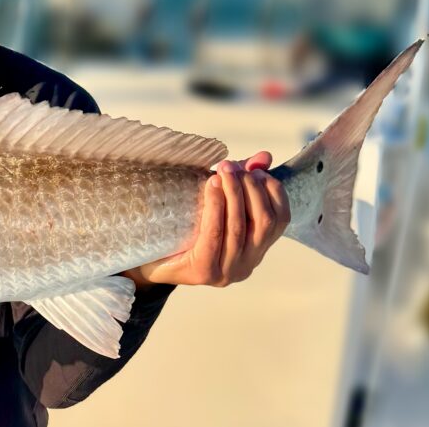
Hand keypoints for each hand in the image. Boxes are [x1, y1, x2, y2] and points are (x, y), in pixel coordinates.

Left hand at [123, 151, 290, 287]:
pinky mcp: (205, 272)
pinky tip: (211, 186)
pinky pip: (215, 234)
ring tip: (223, 170)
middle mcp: (247, 265)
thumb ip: (241, 181)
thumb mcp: (215, 202)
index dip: (272, 190)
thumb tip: (264, 156)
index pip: (281, 219)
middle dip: (251, 188)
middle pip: (264, 222)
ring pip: (240, 227)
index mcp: (256, 250)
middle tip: (232, 166)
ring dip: (233, 193)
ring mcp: (227, 272)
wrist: (147, 259)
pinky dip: (216, 207)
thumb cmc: (183, 228)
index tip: (255, 169)